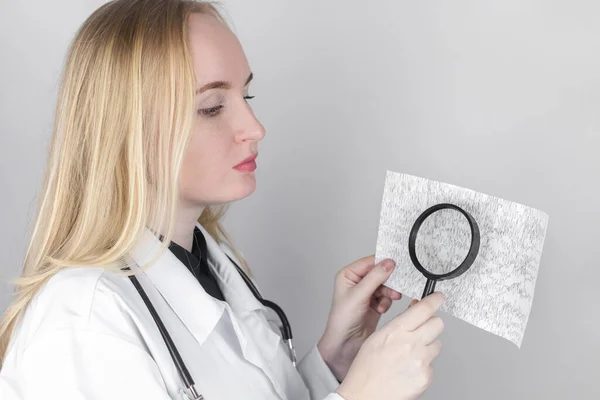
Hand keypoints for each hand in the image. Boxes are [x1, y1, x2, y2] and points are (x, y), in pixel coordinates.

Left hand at [317, 256, 401, 380]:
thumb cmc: (342, 320)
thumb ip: (375, 278)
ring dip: (389, 292)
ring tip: (391, 298)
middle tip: (396, 286)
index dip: (383, 263)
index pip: (369, 262)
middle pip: (380, 273)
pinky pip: (386, 296)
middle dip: (389, 280)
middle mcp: (357, 282)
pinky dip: (387, 301)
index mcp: (348, 275)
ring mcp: (366, 293)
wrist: (345, 344)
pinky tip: (381, 309)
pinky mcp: (374, 303)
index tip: (397, 264)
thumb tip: (388, 263)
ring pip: (385, 285)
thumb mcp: (358, 295)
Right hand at [336, 292, 444, 399]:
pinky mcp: (426, 377)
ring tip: (410, 355)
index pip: (424, 309)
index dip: (434, 300)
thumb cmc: (366, 368)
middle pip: (437, 324)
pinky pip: (432, 364)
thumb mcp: (377, 337)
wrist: (365, 395)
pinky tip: (409, 369)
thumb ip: (399, 322)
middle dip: (432, 323)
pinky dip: (424, 365)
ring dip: (428, 346)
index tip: (438, 298)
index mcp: (396, 331)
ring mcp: (420, 361)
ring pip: (436, 344)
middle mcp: (410, 344)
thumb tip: (415, 309)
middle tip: (423, 328)